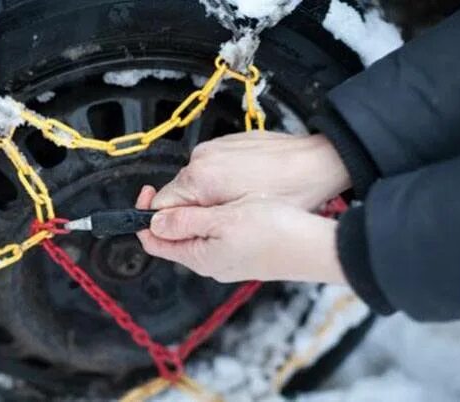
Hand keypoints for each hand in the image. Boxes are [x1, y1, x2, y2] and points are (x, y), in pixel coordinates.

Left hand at [136, 186, 346, 283]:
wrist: (314, 246)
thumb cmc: (274, 232)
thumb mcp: (222, 220)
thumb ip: (185, 221)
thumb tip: (153, 222)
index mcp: (199, 257)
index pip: (155, 241)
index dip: (145, 216)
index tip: (148, 192)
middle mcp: (210, 264)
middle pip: (175, 237)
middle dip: (170, 212)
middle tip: (181, 188)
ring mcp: (227, 261)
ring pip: (197, 235)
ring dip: (193, 213)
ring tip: (205, 193)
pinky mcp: (243, 254)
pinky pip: (216, 235)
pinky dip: (212, 218)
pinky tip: (227, 204)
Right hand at [151, 132, 350, 210]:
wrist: (318, 162)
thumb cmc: (288, 192)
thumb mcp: (239, 219)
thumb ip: (197, 222)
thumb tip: (165, 225)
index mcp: (199, 179)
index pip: (160, 206)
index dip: (169, 223)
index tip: (180, 231)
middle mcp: (200, 158)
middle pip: (178, 194)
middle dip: (195, 210)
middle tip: (221, 220)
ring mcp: (213, 147)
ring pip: (196, 182)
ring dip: (209, 195)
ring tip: (239, 202)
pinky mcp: (225, 142)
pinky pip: (212, 167)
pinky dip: (222, 179)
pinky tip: (245, 186)